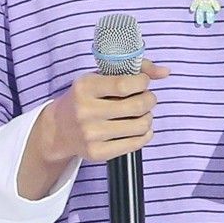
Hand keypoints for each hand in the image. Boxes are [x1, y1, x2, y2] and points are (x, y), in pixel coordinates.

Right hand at [18, 60, 168, 199]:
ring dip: (148, 117)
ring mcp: (91, 134)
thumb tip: (165, 72)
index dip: (143, 83)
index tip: (143, 83)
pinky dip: (145, 134)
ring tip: (143, 114)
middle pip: (137, 106)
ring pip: (140, 126)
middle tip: (147, 98)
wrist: (58, 129)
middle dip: (150, 100)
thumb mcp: (99, 77)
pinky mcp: (98, 153)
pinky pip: (135, 143)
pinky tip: (140, 128)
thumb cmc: (85, 98)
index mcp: (85, 87)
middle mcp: (86, 111)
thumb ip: (133, 69)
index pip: (125, 84)